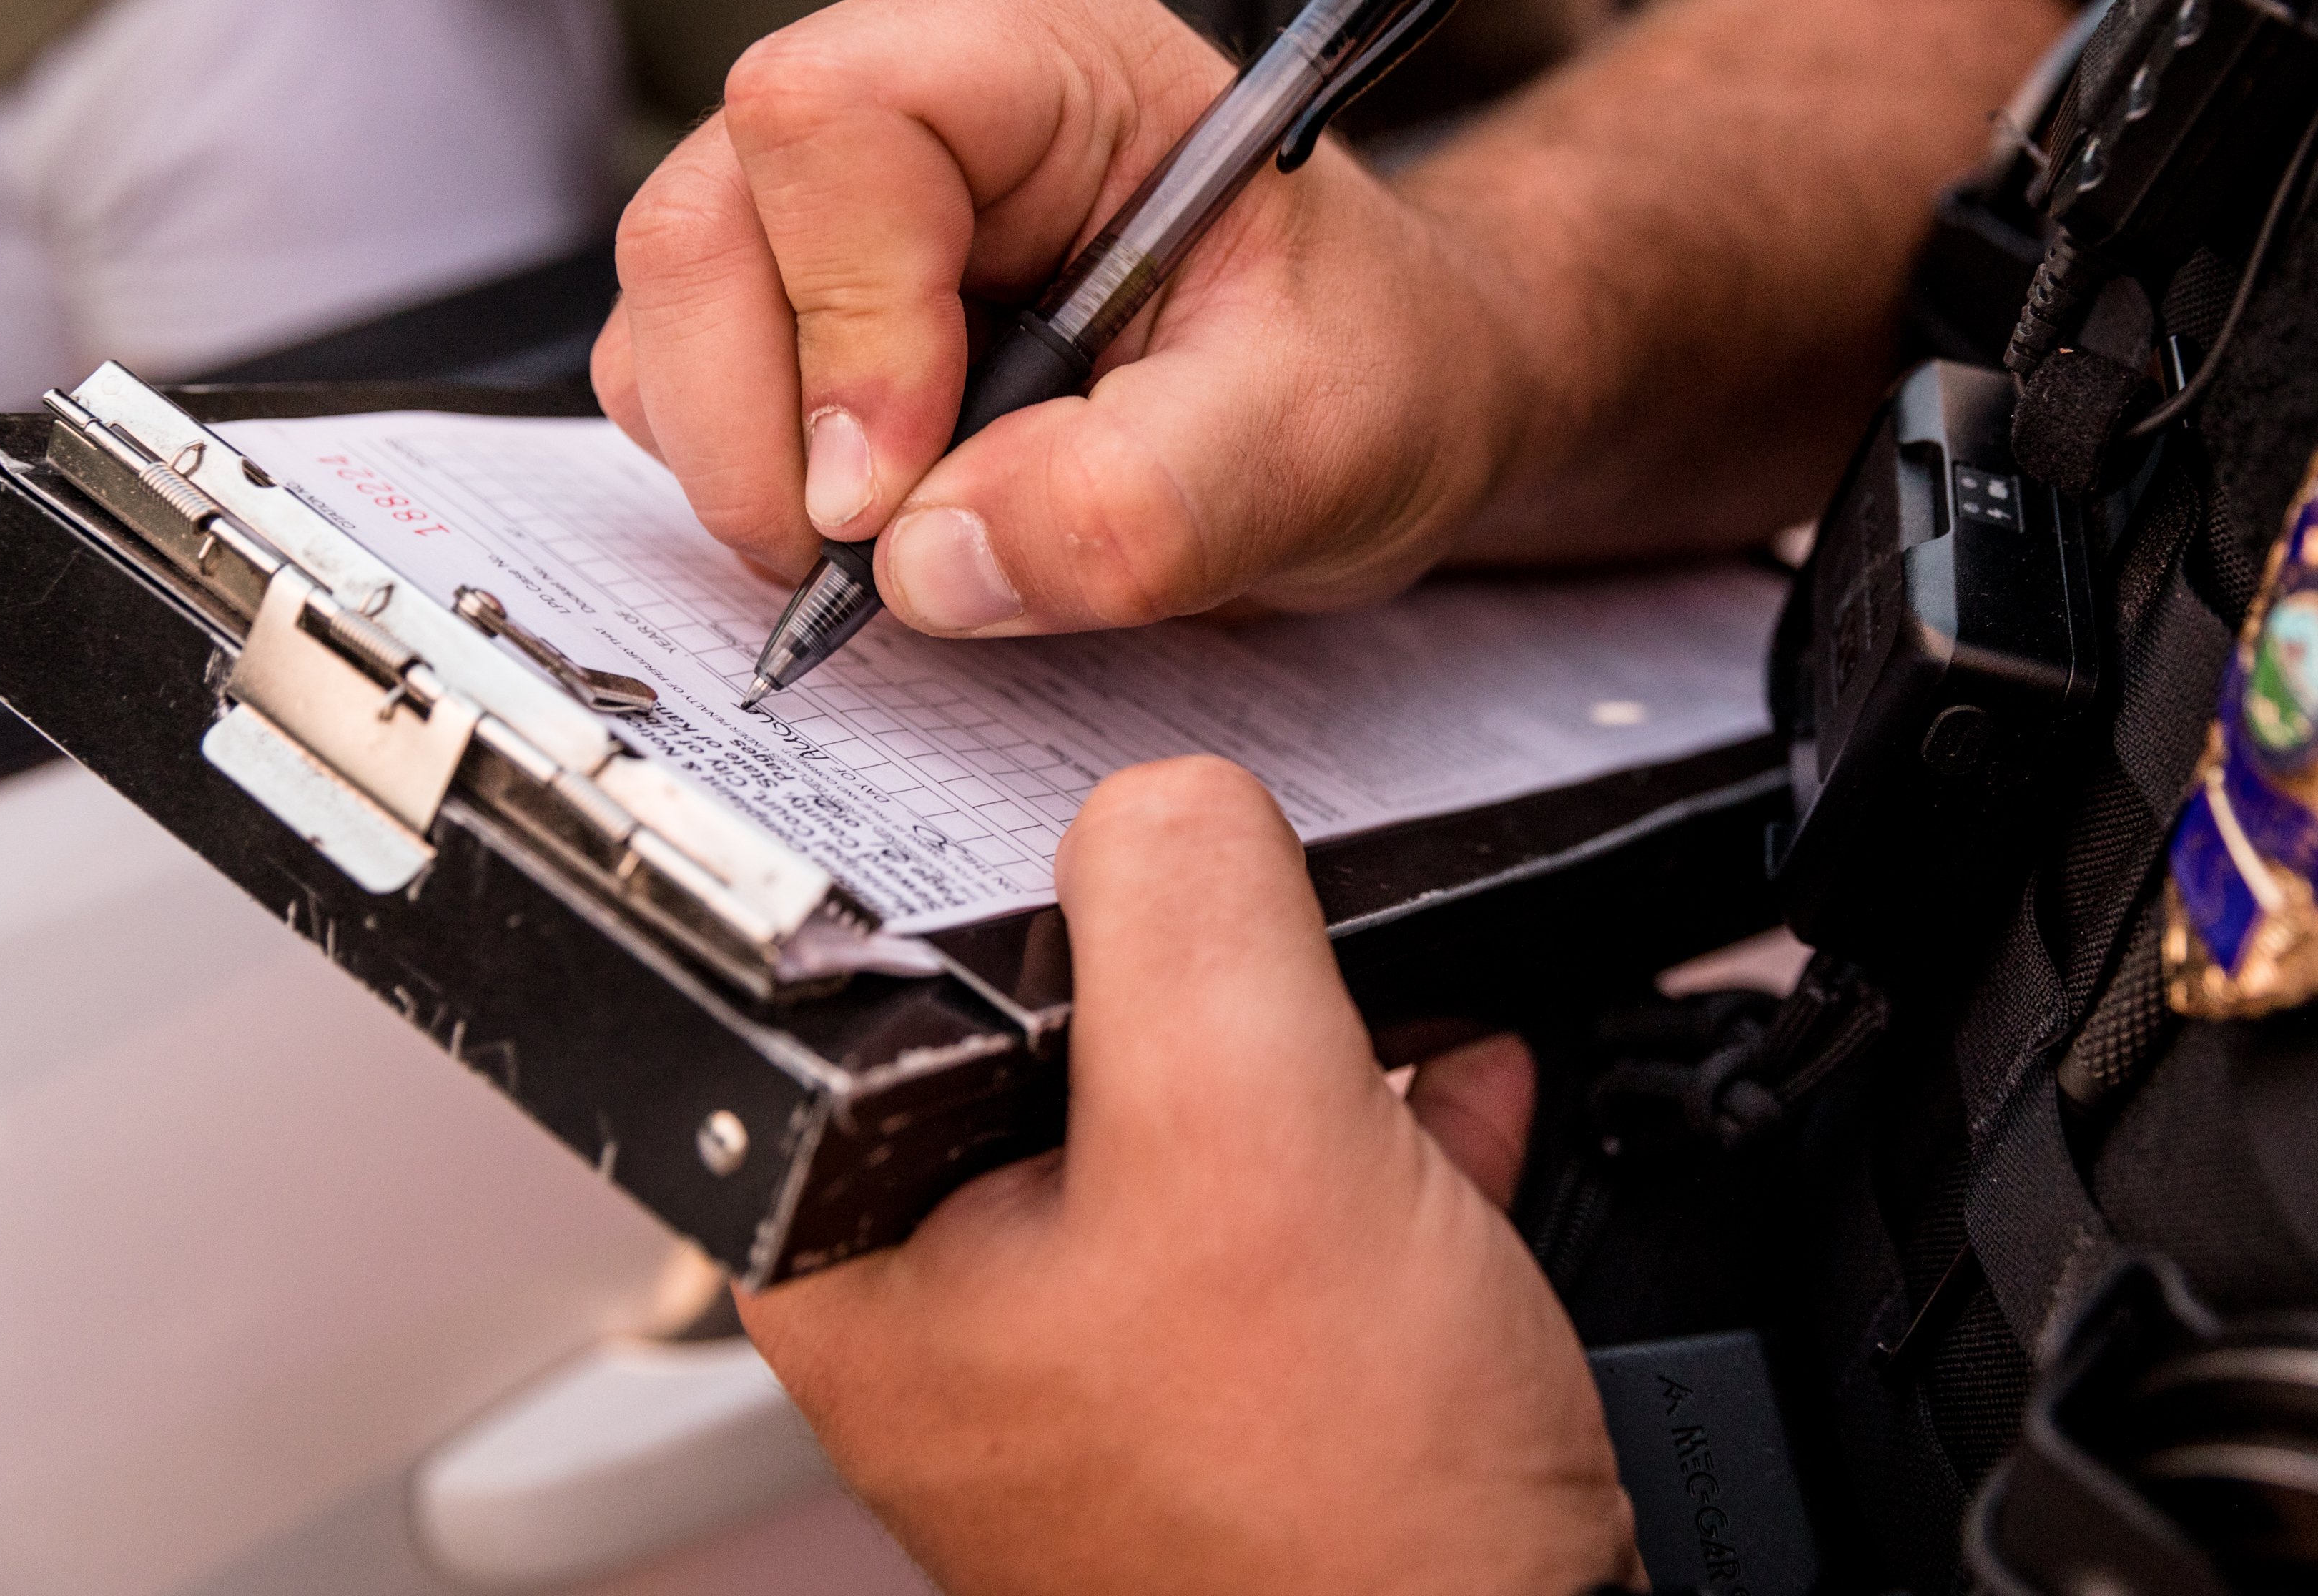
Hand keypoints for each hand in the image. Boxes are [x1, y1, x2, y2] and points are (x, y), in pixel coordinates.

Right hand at [595, 0, 1530, 632]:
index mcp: (1051, 63)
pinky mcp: (815, 305)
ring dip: (747, 467)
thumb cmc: (1373, 366)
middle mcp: (926, 103)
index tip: (896, 486)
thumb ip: (1142, 502)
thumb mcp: (1316, 442)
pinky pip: (687, 387)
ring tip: (905, 541)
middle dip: (760, 425)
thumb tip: (934, 560)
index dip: (839, 316)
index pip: (828, 118)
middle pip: (703, 221)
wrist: (1388, 398)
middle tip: (879, 554)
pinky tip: (884, 523)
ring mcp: (850, 208)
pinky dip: (749, 488)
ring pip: (671, 311)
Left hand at [738, 757, 1640, 1595]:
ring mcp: (1102, 1343)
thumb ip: (1182, 907)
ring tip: (1393, 985)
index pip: (875, 960)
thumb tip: (1167, 795)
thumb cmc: (1330, 1528)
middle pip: (1050, 1015)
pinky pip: (1287, 1188)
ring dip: (1308, 1024)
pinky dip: (1375, 1125)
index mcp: (863, 1251)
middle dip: (1201, 944)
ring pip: (1184, 1097)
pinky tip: (1454, 1078)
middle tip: (1291, 911)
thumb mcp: (1245, 1134)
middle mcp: (956, 1302)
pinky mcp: (1234, 1372)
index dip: (1015, 854)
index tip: (1133, 826)